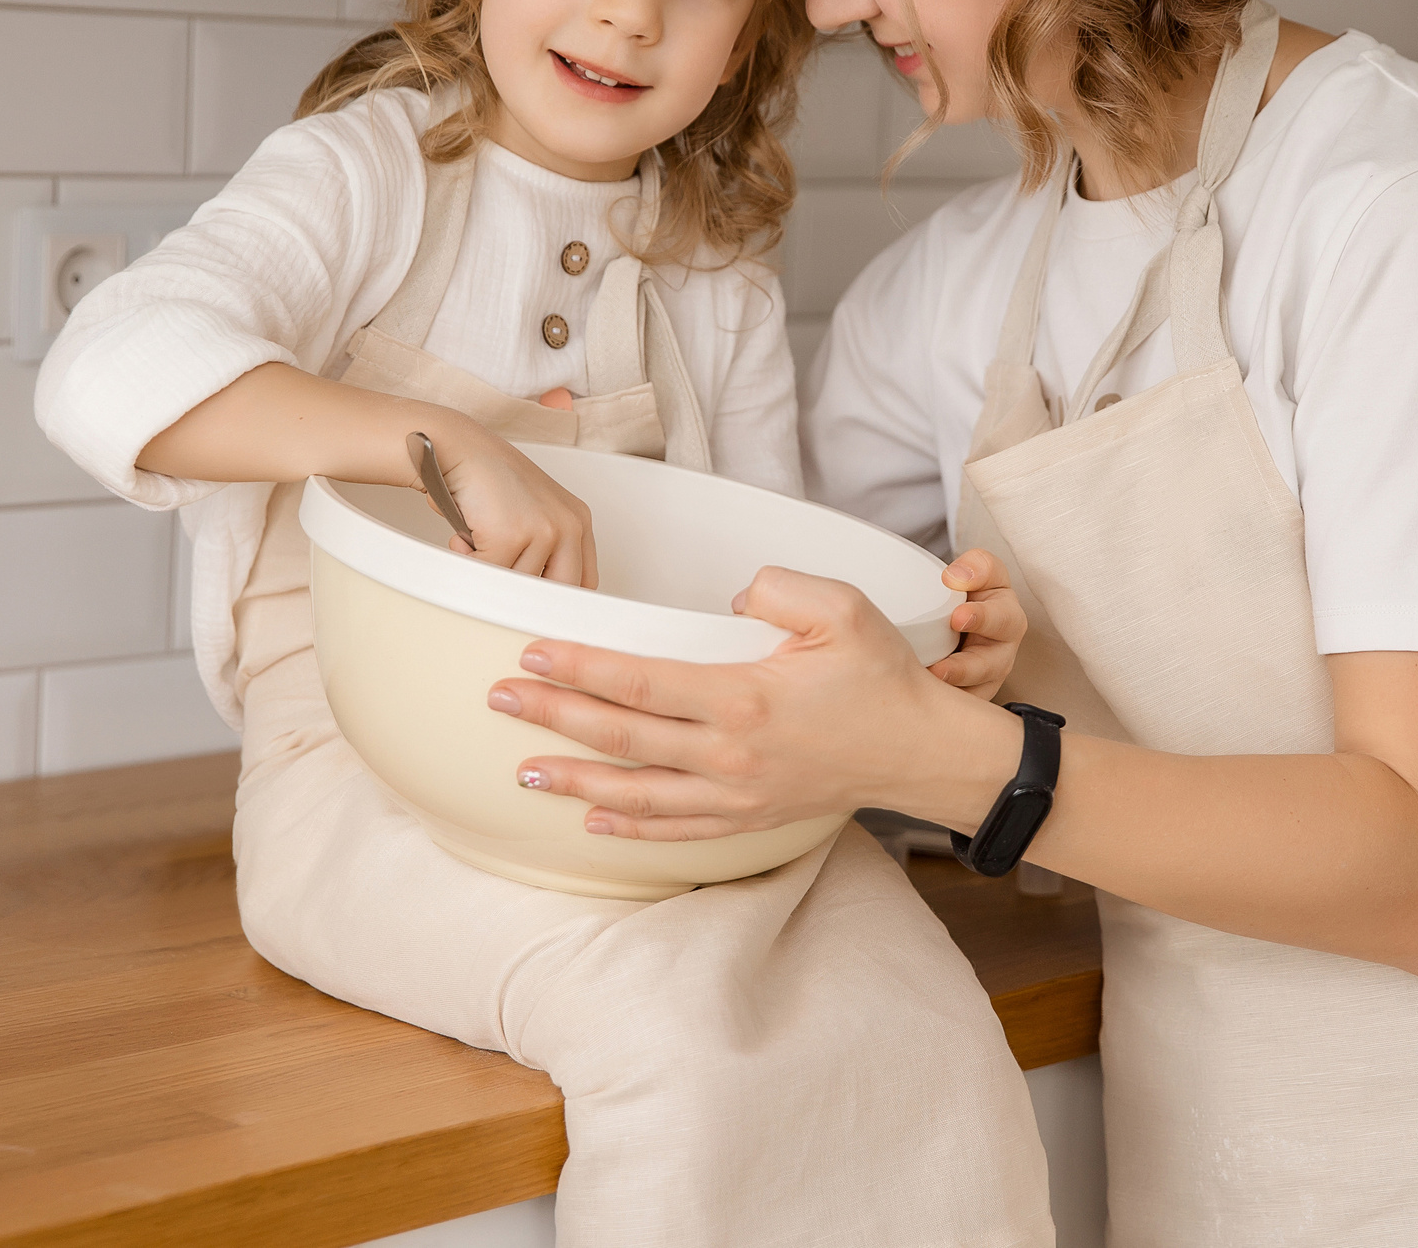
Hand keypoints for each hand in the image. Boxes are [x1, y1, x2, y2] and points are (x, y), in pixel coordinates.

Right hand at [426, 413, 597, 586]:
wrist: (458, 449)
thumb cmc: (488, 483)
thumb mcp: (533, 516)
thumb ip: (545, 553)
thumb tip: (538, 602)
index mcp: (579, 521)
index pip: (583, 582)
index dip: (556, 600)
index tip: (535, 607)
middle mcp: (569, 525)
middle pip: (558, 591)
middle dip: (525, 594)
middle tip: (498, 582)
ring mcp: (544, 530)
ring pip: (519, 586)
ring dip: (491, 572)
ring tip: (477, 540)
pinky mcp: (512, 535)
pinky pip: (490, 575)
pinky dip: (470, 563)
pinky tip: (464, 537)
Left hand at [486, 566, 1021, 839]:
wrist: (920, 751)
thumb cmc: (882, 676)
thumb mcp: (844, 608)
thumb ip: (780, 588)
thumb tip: (730, 597)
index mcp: (744, 698)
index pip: (640, 681)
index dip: (579, 666)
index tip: (532, 652)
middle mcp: (729, 754)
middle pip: (621, 736)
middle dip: (552, 717)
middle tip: (497, 700)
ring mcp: (735, 794)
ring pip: (636, 792)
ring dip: (573, 779)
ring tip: (522, 769)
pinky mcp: (748, 817)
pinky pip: (675, 829)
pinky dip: (628, 828)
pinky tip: (591, 819)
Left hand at [929, 548, 1024, 697]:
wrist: (950, 616)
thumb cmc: (965, 593)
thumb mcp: (973, 571)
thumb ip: (973, 567)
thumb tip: (955, 578)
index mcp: (1006, 616)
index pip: (1002, 616)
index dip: (982, 618)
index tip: (957, 617)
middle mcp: (1001, 651)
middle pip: (991, 665)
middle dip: (966, 668)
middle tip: (940, 669)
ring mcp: (987, 678)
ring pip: (975, 693)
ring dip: (950, 694)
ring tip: (926, 689)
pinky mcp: (972, 696)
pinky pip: (960, 708)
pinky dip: (942, 708)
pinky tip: (920, 703)